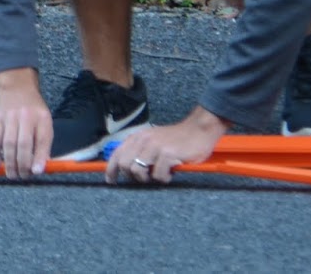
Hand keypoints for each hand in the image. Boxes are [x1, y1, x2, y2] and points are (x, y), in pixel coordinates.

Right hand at [0, 67, 51, 179]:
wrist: (17, 87)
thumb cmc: (33, 111)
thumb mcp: (45, 122)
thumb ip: (44, 144)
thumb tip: (40, 168)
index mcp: (41, 117)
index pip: (42, 139)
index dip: (39, 157)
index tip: (36, 172)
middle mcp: (25, 116)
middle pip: (23, 144)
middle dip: (23, 164)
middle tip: (23, 176)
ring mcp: (9, 117)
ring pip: (8, 144)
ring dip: (9, 163)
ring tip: (12, 174)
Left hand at [106, 107, 228, 184]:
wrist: (198, 129)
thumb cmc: (177, 139)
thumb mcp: (154, 140)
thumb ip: (140, 150)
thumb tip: (126, 168)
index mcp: (138, 137)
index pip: (117, 154)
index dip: (111, 170)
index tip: (111, 181)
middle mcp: (143, 140)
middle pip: (124, 165)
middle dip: (133, 177)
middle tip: (146, 178)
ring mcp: (154, 146)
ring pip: (138, 171)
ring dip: (149, 178)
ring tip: (160, 173)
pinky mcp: (167, 153)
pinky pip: (158, 175)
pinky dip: (165, 178)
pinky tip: (171, 172)